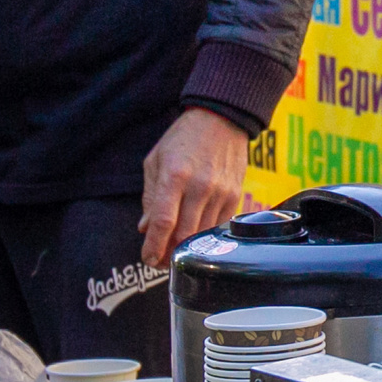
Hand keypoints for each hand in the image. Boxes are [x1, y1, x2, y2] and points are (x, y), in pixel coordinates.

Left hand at [140, 108, 251, 265]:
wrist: (222, 119)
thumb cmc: (184, 138)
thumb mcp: (156, 161)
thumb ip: (150, 196)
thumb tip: (146, 227)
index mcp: (175, 176)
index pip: (163, 222)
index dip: (154, 246)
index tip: (147, 258)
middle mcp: (200, 186)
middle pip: (184, 234)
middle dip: (169, 254)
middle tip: (158, 261)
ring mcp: (221, 191)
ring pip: (203, 233)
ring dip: (188, 248)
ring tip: (174, 252)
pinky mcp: (235, 194)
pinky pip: (219, 224)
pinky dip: (205, 235)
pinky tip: (195, 235)